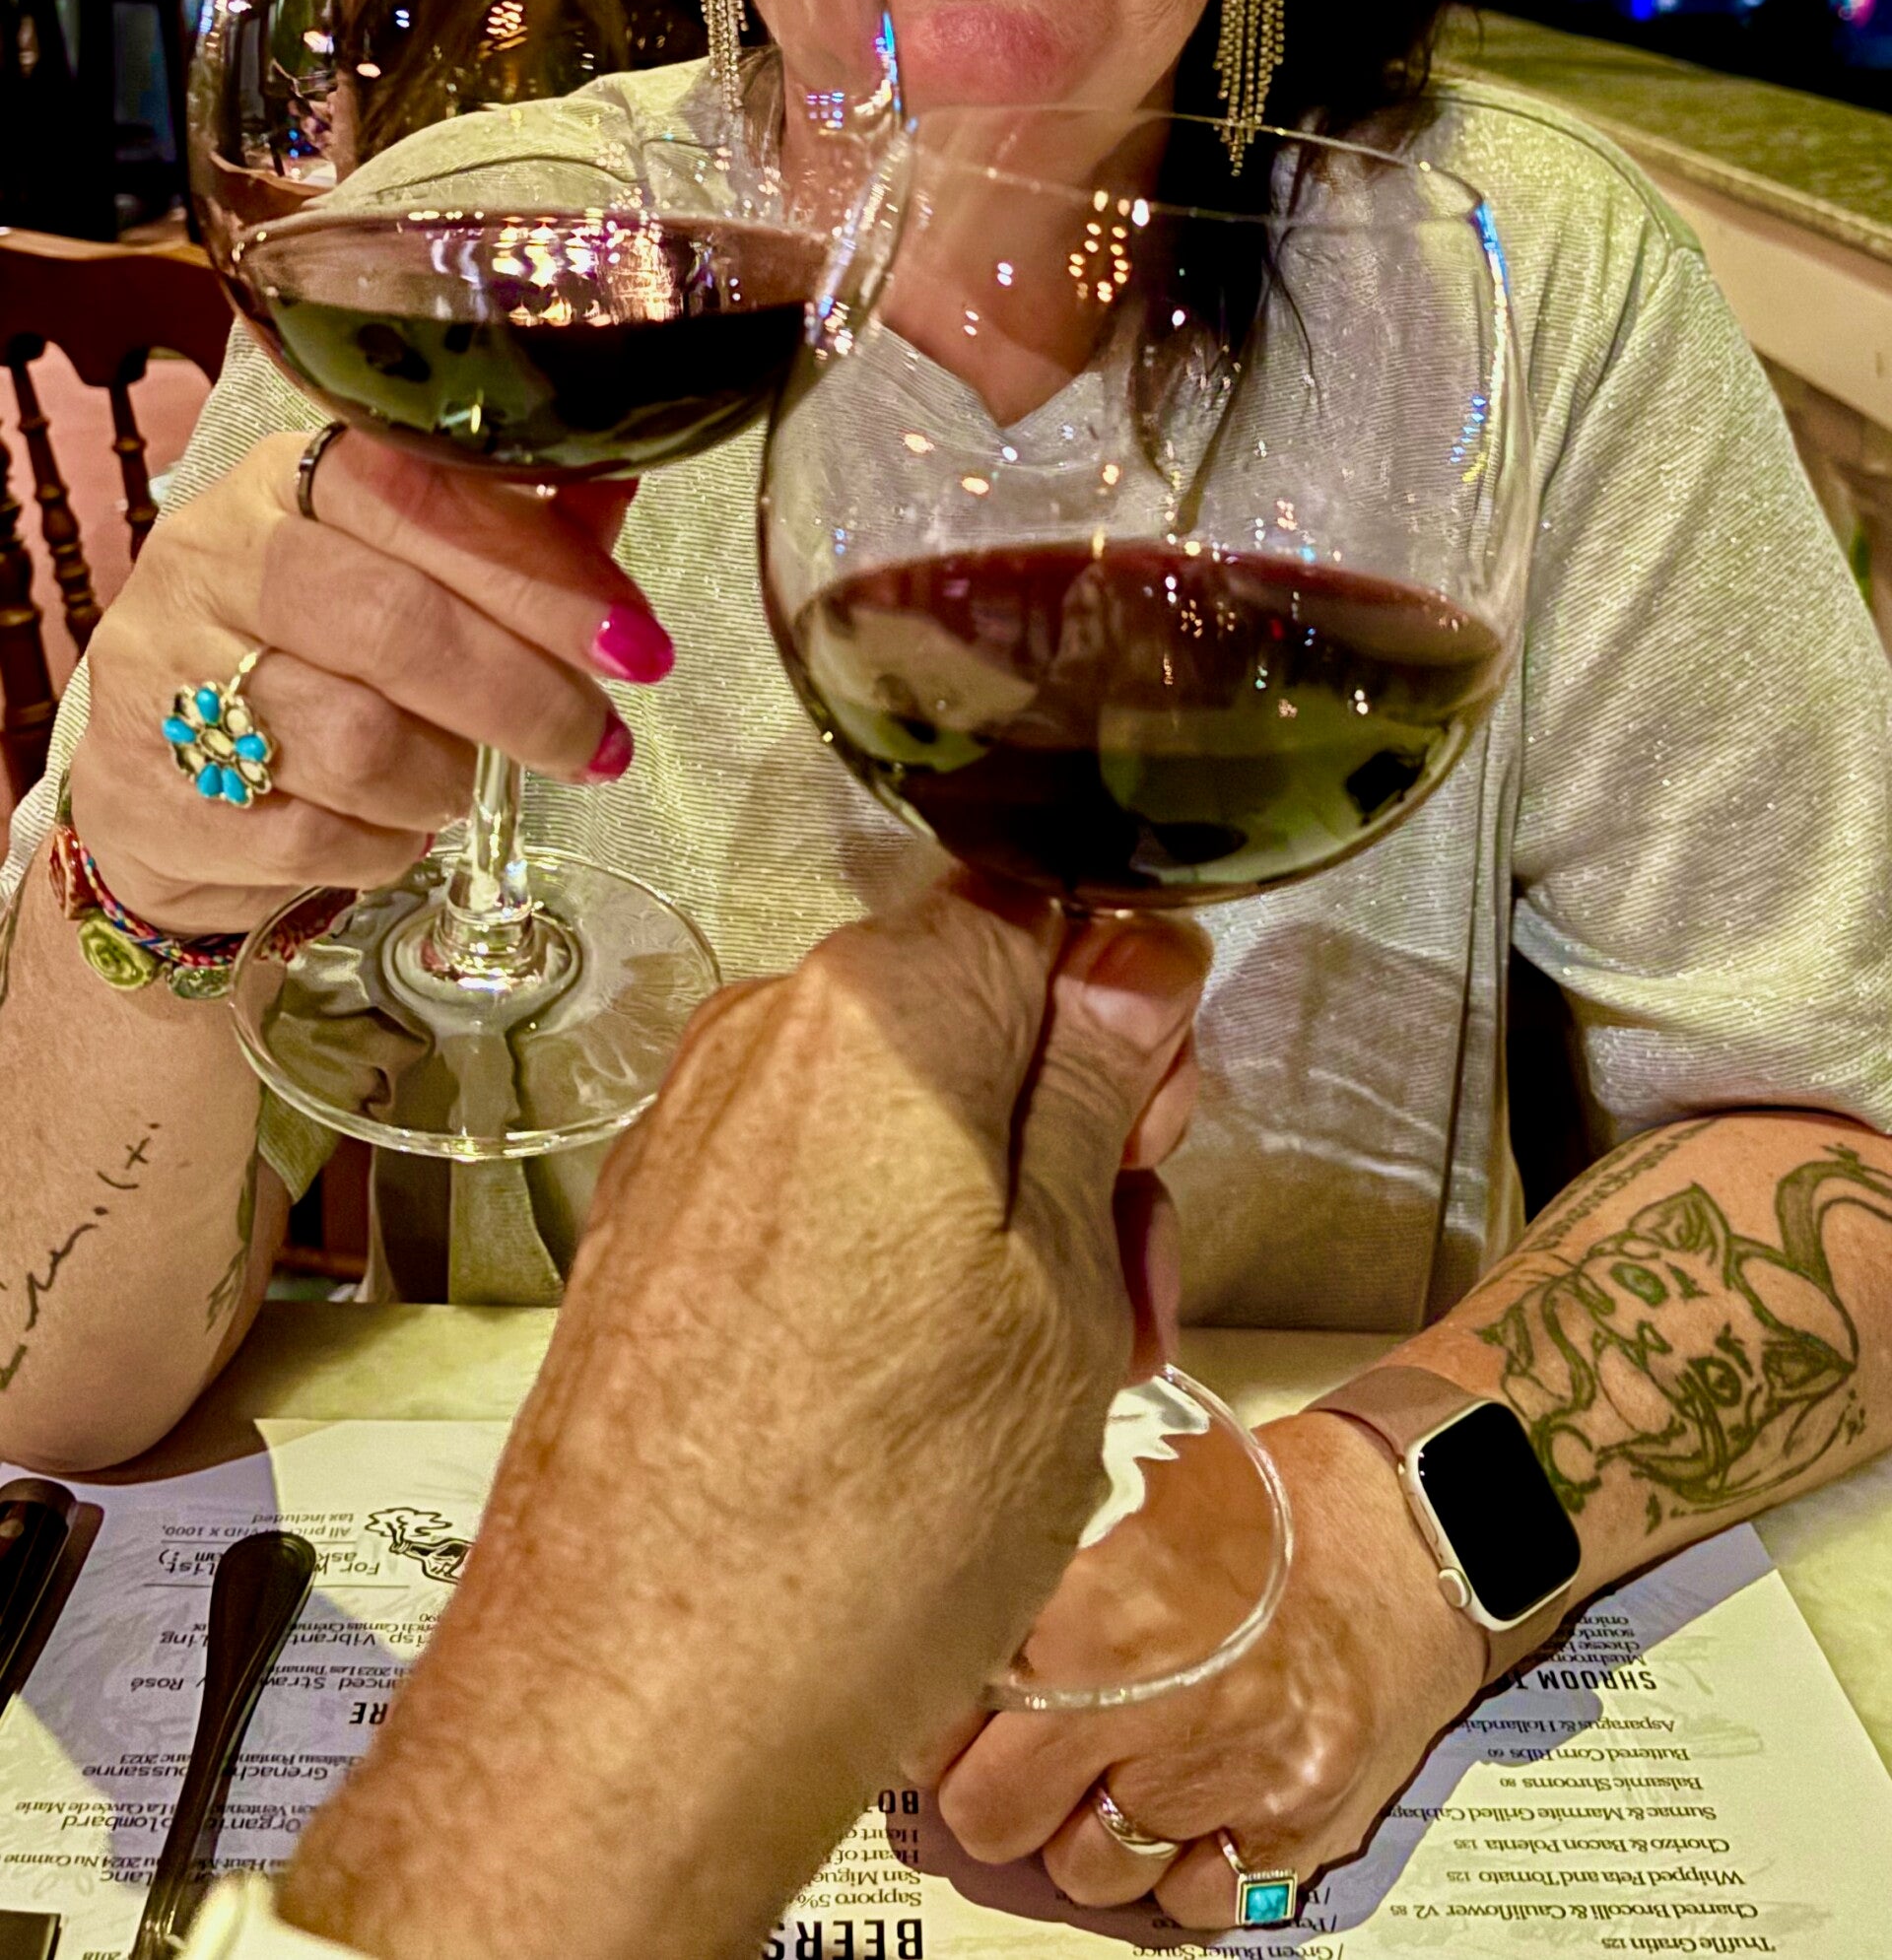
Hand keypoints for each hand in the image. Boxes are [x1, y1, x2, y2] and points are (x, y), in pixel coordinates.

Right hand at [71, 426, 671, 932]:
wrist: (146, 773)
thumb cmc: (301, 651)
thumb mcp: (384, 566)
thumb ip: (497, 530)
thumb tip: (615, 489)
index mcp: (281, 479)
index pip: (420, 496)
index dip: (541, 569)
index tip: (633, 641)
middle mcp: (210, 558)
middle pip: (393, 622)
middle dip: (523, 694)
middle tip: (598, 743)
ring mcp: (165, 678)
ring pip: (358, 742)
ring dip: (450, 779)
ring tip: (471, 784)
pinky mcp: (149, 795)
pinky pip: (317, 839)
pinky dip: (388, 846)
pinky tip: (399, 828)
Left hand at [280, 883, 1211, 1959]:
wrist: (636, 1706)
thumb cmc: (870, 1518)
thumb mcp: (1062, 1287)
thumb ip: (1094, 1094)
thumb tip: (1134, 959)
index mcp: (874, 1008)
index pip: (1045, 913)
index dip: (1126, 1020)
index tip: (1153, 1140)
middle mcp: (759, 1038)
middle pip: (971, 1014)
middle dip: (1069, 1134)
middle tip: (1121, 1294)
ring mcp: (692, 1139)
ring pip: (900, 1116)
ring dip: (995, 1216)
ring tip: (1040, 1385)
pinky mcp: (654, 1237)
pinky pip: (813, 1191)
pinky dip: (893, 1264)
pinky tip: (931, 1406)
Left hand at [936, 1407, 1485, 1926]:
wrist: (1417, 1524)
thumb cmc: (1274, 1501)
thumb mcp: (1136, 1484)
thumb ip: (1040, 1565)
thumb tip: (942, 1622)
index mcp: (1104, 1604)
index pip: (951, 1714)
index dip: (932, 1717)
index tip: (940, 1709)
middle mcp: (1163, 1703)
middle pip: (999, 1816)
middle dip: (992, 1788)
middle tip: (1011, 1752)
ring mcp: (1234, 1777)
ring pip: (1090, 1872)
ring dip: (1082, 1830)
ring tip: (1109, 1766)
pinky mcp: (1296, 1828)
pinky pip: (1194, 1902)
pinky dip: (1176, 1866)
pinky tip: (1186, 1797)